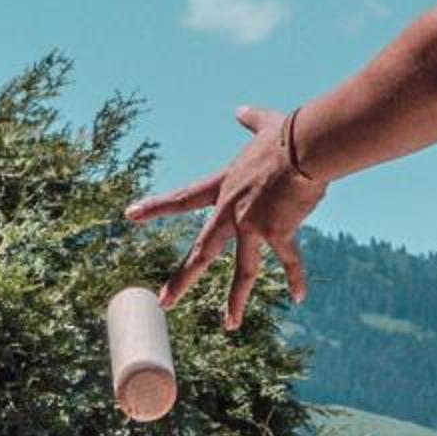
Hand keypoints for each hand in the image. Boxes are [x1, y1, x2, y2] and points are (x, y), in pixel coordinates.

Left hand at [123, 104, 320, 328]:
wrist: (306, 143)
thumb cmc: (289, 133)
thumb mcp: (264, 125)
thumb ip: (250, 121)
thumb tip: (240, 110)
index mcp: (224, 186)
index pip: (182, 199)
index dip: (156, 208)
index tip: (130, 215)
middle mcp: (231, 209)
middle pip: (201, 251)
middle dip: (182, 279)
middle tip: (164, 301)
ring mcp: (251, 224)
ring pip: (241, 270)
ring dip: (235, 301)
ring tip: (229, 325)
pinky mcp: (277, 232)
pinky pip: (288, 262)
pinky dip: (296, 279)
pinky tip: (298, 297)